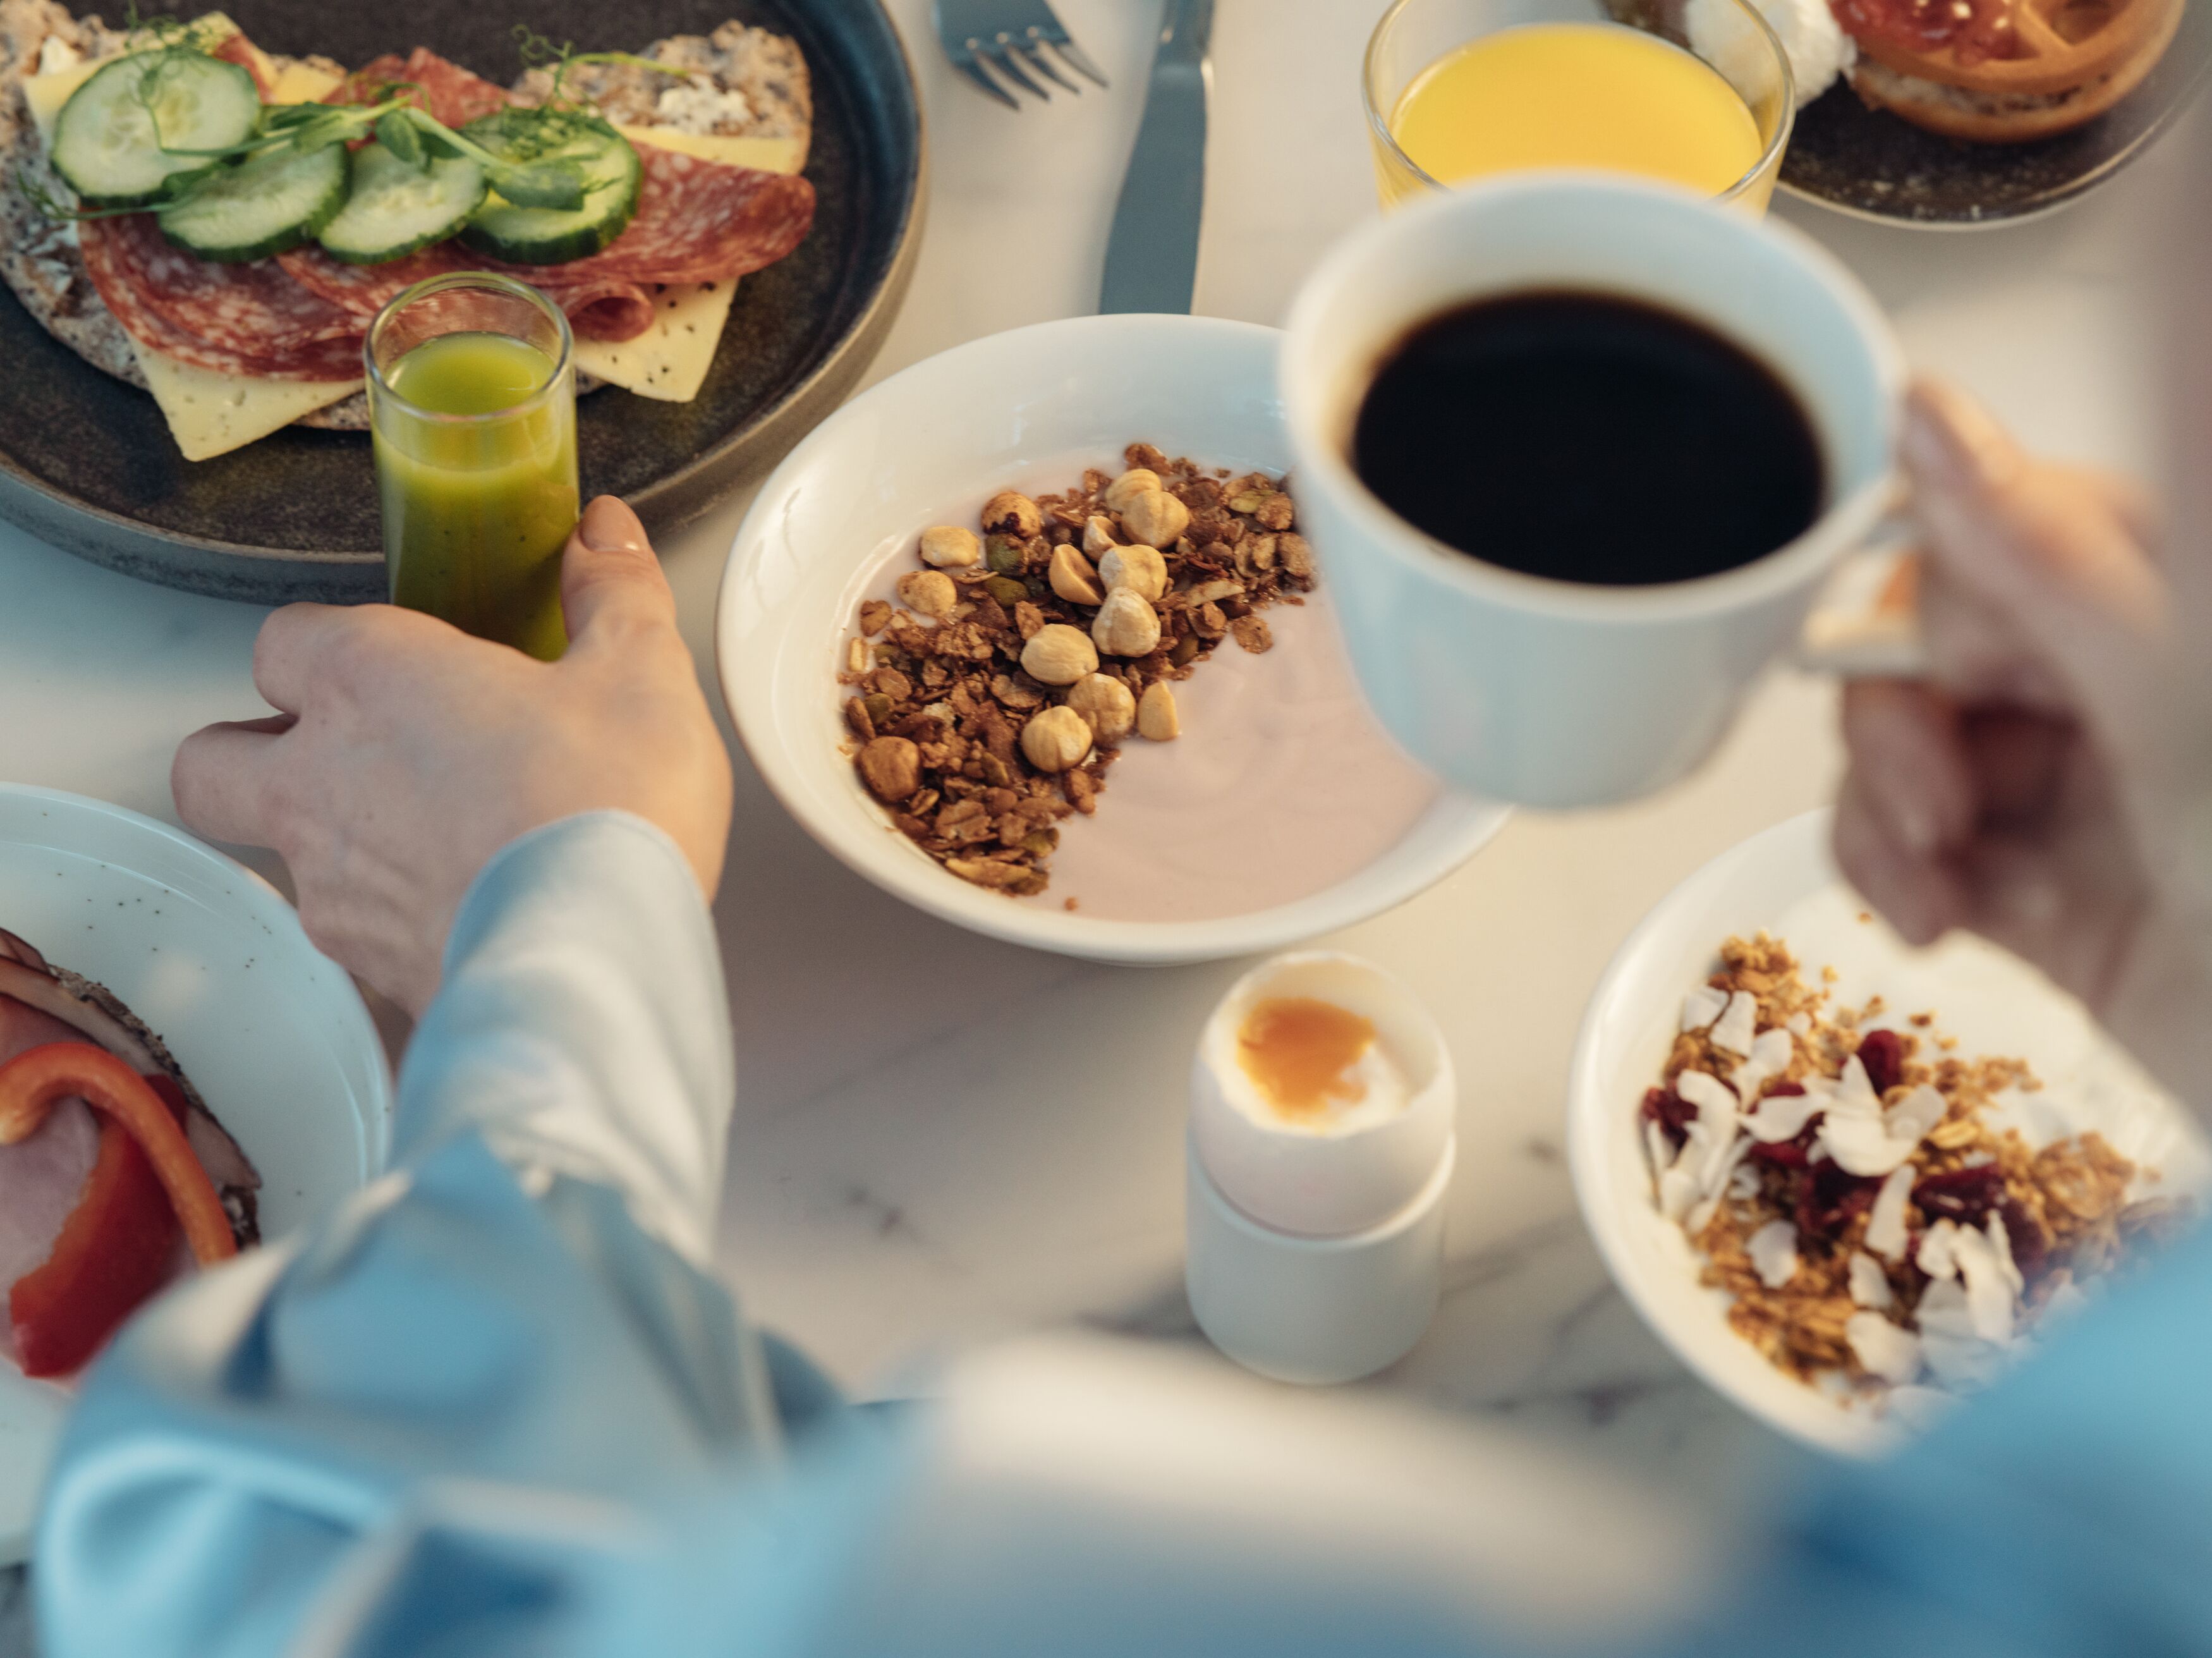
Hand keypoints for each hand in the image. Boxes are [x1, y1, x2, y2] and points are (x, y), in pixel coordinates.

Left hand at [173, 497, 733, 1016]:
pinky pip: (346, 933)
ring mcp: (332, 883)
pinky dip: (389, 918)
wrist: (597, 961)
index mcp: (370, 679)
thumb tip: (604, 536)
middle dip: (250, 750)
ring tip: (429, 838)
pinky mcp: (365, 964)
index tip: (401, 654)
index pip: (282, 639)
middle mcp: (321, 779)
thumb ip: (613, 593)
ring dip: (330, 841)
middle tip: (335, 750)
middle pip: (210, 757)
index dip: (330, 645)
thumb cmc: (602, 810)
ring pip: (276, 854)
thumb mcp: (640, 674)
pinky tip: (465, 908)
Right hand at [1835, 380, 2211, 1107]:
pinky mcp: (2032, 882)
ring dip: (1888, 813)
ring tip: (1936, 873)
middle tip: (1941, 791)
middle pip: (1931, 638)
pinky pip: (1905, 845)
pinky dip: (1894, 879)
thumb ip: (2046, 555)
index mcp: (2167, 598)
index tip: (1933, 657)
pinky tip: (1947, 918)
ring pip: (1902, 745)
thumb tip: (1931, 416)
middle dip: (1902, 719)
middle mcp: (2125, 681)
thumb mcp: (2169, 703)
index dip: (1939, 590)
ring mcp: (2079, 785)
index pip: (2006, 522)